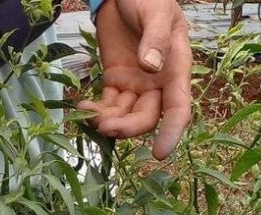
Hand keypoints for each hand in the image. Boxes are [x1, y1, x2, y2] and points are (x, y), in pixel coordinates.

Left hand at [79, 0, 191, 158]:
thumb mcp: (157, 12)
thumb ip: (156, 38)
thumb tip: (151, 67)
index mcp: (175, 70)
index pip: (178, 108)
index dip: (171, 132)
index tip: (160, 154)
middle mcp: (157, 84)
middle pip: (146, 118)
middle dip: (128, 127)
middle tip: (105, 126)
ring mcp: (135, 85)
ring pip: (125, 115)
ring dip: (108, 121)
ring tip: (89, 116)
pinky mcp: (115, 82)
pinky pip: (107, 104)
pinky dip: (95, 110)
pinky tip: (82, 106)